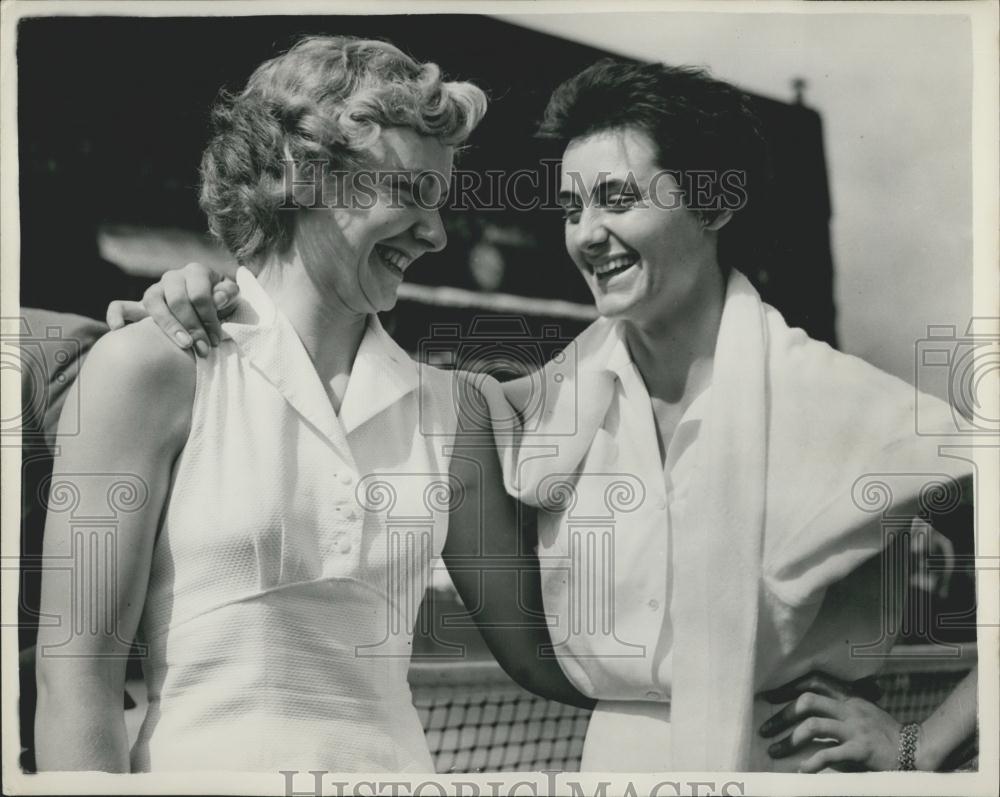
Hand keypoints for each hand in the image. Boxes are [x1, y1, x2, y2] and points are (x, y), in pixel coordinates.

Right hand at [106, 263, 238, 355]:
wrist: (209, 305)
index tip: (216, 340)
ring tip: (184, 346)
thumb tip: (218, 298)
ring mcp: (155, 290)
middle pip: (178, 300)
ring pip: (152, 301)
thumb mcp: (231, 296)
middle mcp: (172, 277)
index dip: (209, 319)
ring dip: (169, 326)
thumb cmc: (221, 302)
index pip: (200, 294)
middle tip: (203, 350)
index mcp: (196, 272)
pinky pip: (120, 305)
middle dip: (193, 327)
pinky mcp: (139, 304)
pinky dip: (116, 316)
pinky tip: (120, 331)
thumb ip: (227, 294)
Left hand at [759, 671, 901, 771]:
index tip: (770, 696)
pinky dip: (813, 762)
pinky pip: (831, 754)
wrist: (916, 750)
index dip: (790, 686)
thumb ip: (840, 710)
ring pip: (814, 725)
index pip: (815, 682)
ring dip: (791, 739)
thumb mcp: (863, 714)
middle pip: (808, 702)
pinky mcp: (862, 750)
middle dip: (782, 716)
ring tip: (777, 750)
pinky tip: (803, 770)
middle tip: (766, 729)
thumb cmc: (885, 735)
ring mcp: (856, 729)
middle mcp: (850, 710)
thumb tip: (809, 716)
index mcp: (849, 699)